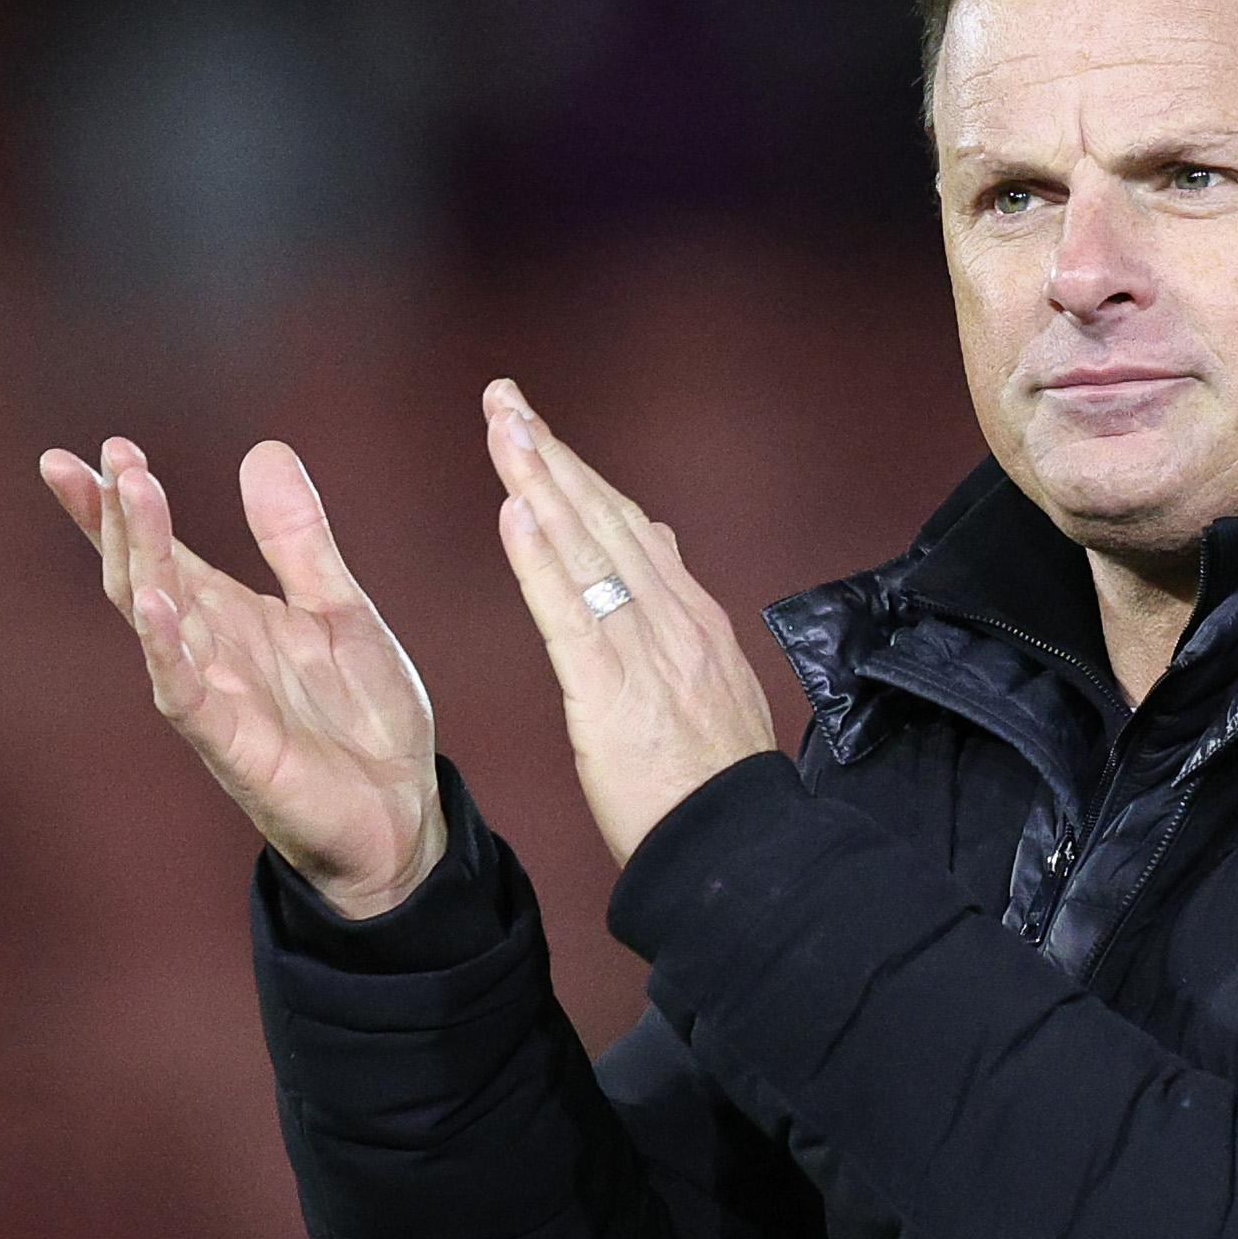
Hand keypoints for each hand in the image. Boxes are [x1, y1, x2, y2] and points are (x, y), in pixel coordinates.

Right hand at [39, 438, 444, 916]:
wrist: (402, 809)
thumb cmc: (362, 718)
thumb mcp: (339, 608)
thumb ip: (298, 539)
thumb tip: (263, 448)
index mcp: (232, 617)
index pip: (163, 549)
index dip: (124, 503)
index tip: (99, 447)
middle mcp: (209, 652)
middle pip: (143, 573)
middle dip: (118, 517)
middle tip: (94, 457)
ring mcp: (214, 697)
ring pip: (155, 619)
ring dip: (142, 556)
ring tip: (130, 494)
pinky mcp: (231, 744)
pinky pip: (184, 692)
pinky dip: (166, 647)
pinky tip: (156, 601)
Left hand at [482, 379, 777, 864]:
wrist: (736, 842)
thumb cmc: (715, 779)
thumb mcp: (715, 681)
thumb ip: (682, 612)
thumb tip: (659, 542)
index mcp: (692, 618)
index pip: (628, 528)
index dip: (580, 474)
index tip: (539, 429)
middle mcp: (671, 618)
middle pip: (602, 519)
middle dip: (550, 453)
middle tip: (504, 397)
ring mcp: (644, 650)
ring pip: (584, 549)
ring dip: (539, 481)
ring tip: (501, 427)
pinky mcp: (610, 690)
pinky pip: (568, 612)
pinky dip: (539, 557)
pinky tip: (516, 511)